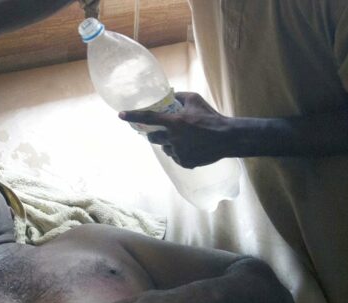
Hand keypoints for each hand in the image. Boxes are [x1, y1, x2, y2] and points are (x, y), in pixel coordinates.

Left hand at [119, 92, 234, 167]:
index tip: (120, 115)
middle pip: (152, 138)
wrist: (227, 138)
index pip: (148, 118)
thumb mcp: (195, 100)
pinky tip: (191, 148)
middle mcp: (173, 138)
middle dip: (155, 134)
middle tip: (166, 131)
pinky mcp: (184, 162)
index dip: (133, 116)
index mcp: (175, 122)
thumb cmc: (211, 117)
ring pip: (165, 148)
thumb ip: (180, 96)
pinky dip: (179, 153)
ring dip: (169, 144)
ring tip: (185, 139)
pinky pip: (175, 157)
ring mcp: (178, 152)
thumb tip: (169, 94)